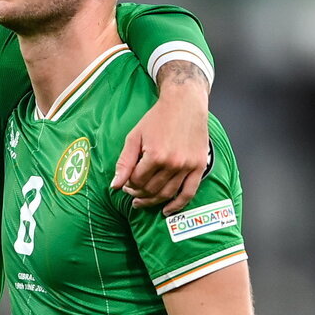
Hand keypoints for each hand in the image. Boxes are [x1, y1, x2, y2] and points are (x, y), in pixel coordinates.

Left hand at [111, 61, 209, 213]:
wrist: (185, 103)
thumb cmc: (157, 118)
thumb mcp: (135, 136)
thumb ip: (124, 162)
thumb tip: (115, 186)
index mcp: (155, 155)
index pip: (137, 181)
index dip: (128, 185)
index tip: (126, 184)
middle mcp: (173, 163)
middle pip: (151, 189)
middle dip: (138, 194)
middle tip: (132, 193)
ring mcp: (187, 166)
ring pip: (167, 194)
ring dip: (152, 201)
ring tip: (142, 202)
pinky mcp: (199, 166)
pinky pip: (189, 193)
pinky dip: (178, 205)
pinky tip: (167, 210)